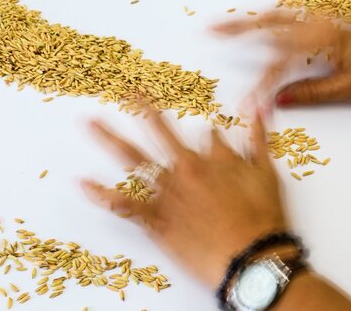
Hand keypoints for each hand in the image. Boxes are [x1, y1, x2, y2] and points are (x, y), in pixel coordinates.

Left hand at [81, 111, 287, 286]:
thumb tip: (258, 108)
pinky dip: (101, 195)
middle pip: (161, 131)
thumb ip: (259, 138)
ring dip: (109, 138)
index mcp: (216, 157)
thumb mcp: (268, 174)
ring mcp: (169, 193)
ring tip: (90, 123)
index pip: (209, 134)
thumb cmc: (263, 220)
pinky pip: (124, 205)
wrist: (252, 257)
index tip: (210, 137)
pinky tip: (82, 183)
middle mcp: (188, 168)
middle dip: (143, 108)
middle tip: (128, 91)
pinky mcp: (157, 219)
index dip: (210, 137)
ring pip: (134, 159)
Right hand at [214, 11, 350, 107]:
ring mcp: (322, 18)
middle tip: (210, 31)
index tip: (247, 102)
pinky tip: (260, 21)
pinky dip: (270, 16)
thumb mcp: (349, 89)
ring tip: (226, 24)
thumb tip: (279, 100)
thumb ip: (310, 92)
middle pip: (268, 24)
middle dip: (237, 29)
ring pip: (277, 14)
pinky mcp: (328, 19)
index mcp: (321, 41)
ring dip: (250, 19)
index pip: (278, 63)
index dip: (259, 84)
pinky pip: (291, 13)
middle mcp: (317, 23)